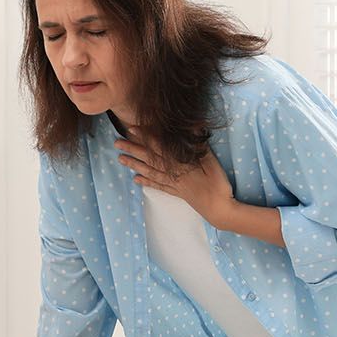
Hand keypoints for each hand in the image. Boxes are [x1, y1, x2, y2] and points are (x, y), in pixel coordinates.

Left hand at [114, 127, 234, 226]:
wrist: (220, 210)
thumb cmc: (218, 184)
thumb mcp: (211, 161)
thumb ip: (199, 145)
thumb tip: (193, 126)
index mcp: (181, 163)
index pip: (159, 146)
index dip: (145, 137)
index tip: (131, 129)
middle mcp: (173, 173)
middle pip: (150, 159)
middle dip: (133, 150)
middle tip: (116, 143)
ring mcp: (174, 184)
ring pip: (151, 172)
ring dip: (135, 165)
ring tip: (120, 160)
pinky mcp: (177, 193)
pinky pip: (159, 186)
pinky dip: (147, 182)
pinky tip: (136, 179)